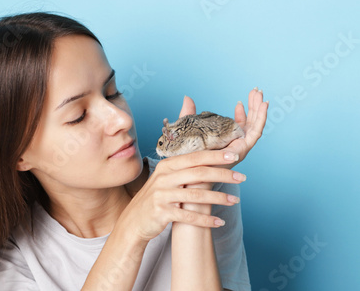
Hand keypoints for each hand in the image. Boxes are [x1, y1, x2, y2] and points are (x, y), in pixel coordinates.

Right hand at [116, 150, 245, 242]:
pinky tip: (219, 222)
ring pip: (196, 194)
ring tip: (235, 200)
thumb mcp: (165, 179)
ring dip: (218, 197)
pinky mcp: (162, 212)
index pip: (195, 157)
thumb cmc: (155, 198)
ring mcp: (162, 195)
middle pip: (199, 173)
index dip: (215, 156)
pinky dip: (205, 220)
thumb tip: (209, 161)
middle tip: (242, 177)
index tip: (234, 155)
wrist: (134, 221)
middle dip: (223, 174)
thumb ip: (183, 170)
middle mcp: (164, 177)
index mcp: (167, 166)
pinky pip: (188, 216)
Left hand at [178, 87, 268, 167]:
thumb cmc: (188, 156)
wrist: (191, 174)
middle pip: (249, 122)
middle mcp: (235, 143)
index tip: (241, 100)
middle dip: (254, 105)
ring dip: (259, 108)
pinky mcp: (244, 148)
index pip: (238, 124)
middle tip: (256, 90)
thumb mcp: (189, 128)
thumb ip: (189, 113)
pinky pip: (256, 131)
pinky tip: (264, 105)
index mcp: (226, 140)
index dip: (242, 112)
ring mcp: (241, 146)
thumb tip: (187, 97)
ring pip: (255, 124)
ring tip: (260, 93)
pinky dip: (261, 118)